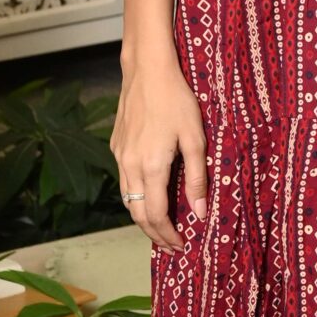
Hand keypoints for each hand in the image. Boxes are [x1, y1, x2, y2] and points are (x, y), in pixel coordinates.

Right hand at [112, 58, 206, 253]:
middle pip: (137, 213)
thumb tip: (200, 211)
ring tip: (162, 228)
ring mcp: (119, 156)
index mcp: (150, 167)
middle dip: (154, 234)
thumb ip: (197, 178)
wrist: (147, 71)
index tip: (181, 246)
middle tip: (171, 246)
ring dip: (143, 218)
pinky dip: (136, 197)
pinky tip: (150, 196)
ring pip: (127, 199)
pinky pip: (124, 182)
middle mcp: (129, 166)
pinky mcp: (116, 146)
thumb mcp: (195, 139)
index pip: (155, 215)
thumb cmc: (176, 101)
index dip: (167, 235)